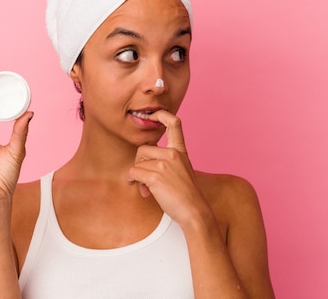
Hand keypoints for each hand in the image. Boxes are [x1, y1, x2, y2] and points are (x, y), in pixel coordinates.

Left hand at [126, 110, 207, 226]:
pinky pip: (134, 173)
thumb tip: (139, 166)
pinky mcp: (155, 176)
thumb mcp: (181, 171)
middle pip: (143, 149)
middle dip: (139, 164)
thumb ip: (165, 162)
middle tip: (145, 180)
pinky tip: (143, 191)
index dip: (161, 114)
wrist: (194, 212)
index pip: (174, 123)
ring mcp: (164, 164)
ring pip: (138, 163)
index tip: (152, 115)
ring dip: (137, 177)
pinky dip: (133, 181)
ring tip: (147, 189)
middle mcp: (173, 154)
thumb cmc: (186, 195)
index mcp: (180, 150)